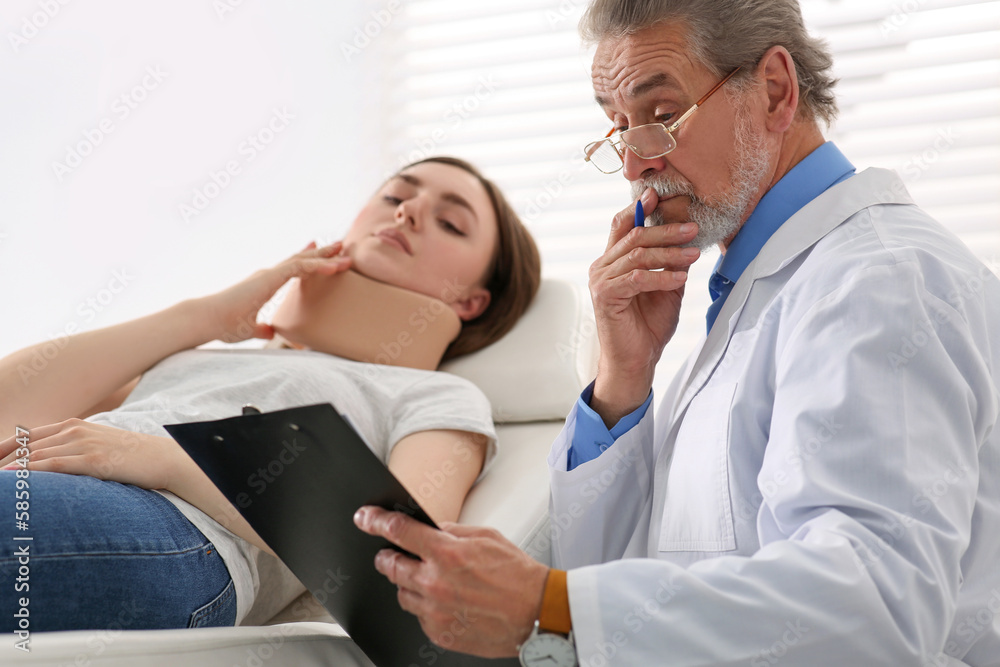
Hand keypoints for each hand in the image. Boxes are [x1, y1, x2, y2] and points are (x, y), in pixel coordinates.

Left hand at [0, 419, 182, 489]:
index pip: (27, 436)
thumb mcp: (101, 446)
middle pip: (25, 447)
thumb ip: (76, 448)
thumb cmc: (134, 457)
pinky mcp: (93, 460)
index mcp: (76, 425)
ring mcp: (84, 444)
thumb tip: (55, 462)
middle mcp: (76, 430)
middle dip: (1, 461)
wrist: (165, 459)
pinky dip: (28, 472)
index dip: (2, 448)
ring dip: (8, 469)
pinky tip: (13, 479)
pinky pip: (52, 465)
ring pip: (33, 455)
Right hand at [194, 241, 351, 343]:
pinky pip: (299, 268)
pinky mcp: (269, 278)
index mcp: (266, 284)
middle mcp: (269, 275)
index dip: (309, 261)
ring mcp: (269, 274)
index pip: (292, 269)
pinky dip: (316, 266)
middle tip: (341, 247)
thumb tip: (271, 332)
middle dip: (322, 254)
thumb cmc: (224, 324)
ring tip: (344, 252)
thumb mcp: (250, 329)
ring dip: (325, 257)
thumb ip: (262, 329)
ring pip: (303, 260)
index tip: (324, 256)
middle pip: (301, 260)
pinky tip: (332, 266)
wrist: (208, 321)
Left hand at [353, 506, 548, 657]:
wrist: (537, 613)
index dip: (375, 521)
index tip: (365, 518)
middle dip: (387, 556)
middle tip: (389, 553)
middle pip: (391, 566)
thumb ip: (453, 532)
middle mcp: (436, 582)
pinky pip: (419, 616)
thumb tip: (431, 529)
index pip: (398, 531)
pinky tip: (445, 601)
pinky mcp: (440, 633)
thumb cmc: (518, 576)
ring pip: (401, 593)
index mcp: (447, 553)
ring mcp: (435, 611)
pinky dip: (425, 607)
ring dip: (407, 583)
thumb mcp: (487, 537)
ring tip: (429, 579)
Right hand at [588, 188, 699, 421]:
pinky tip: (680, 277)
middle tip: (693, 228)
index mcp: (613, 260)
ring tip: (694, 253)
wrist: (636, 360)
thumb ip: (670, 262)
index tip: (661, 195)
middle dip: (666, 229)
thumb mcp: (666, 286)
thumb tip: (688, 237)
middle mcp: (602, 266)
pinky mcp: (606, 296)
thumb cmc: (648, 325)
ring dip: (669, 252)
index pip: (622, 224)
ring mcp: (601, 280)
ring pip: (637, 254)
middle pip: (634, 235)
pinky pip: (637, 278)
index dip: (640, 207)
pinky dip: (661, 276)